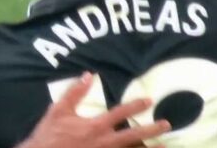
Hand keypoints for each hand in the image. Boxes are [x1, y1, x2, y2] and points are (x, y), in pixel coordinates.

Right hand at [17, 72, 170, 147]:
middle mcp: (104, 143)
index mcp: (95, 126)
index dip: (135, 106)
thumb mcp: (59, 110)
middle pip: (133, 136)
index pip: (120, 113)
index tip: (149, 100)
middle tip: (166, 125)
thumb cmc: (49, 135)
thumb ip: (75, 92)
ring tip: (164, 146)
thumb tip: (88, 75)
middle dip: (151, 130)